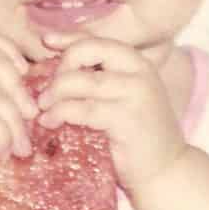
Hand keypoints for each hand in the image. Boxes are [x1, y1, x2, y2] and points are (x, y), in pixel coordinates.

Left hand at [37, 34, 186, 191]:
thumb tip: (56, 65)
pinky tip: (50, 121)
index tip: (45, 42)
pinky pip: (82, 109)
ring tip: (42, 108)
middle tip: (46, 92)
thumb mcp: (123, 99)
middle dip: (60, 68)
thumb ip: (99, 80)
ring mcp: (135, 93)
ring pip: (81, 81)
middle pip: (88, 51)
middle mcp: (139, 71)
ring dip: (54, 93)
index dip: (68, 38)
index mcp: (138, 63)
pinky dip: (60, 113)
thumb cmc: (138, 136)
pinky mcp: (126, 118)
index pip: (97, 40)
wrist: (166, 171)